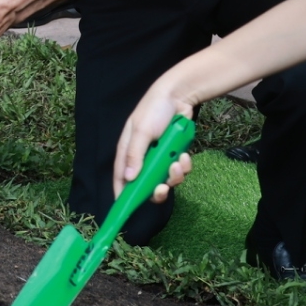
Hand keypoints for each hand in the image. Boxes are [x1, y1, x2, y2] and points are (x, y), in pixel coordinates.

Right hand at [112, 81, 196, 204]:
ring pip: (166, 180)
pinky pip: (179, 171)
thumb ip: (135, 154)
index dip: (123, 195)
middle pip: (146, 186)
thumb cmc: (153, 109)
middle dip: (156, 190)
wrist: (179, 96)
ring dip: (173, 175)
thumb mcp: (141, 131)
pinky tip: (184, 155)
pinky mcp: (174, 156)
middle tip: (163, 188)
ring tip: (177, 162)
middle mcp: (142, 159)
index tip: (125, 209)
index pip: (121, 179)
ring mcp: (159, 159)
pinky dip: (184, 166)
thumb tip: (128, 178)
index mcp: (128, 153)